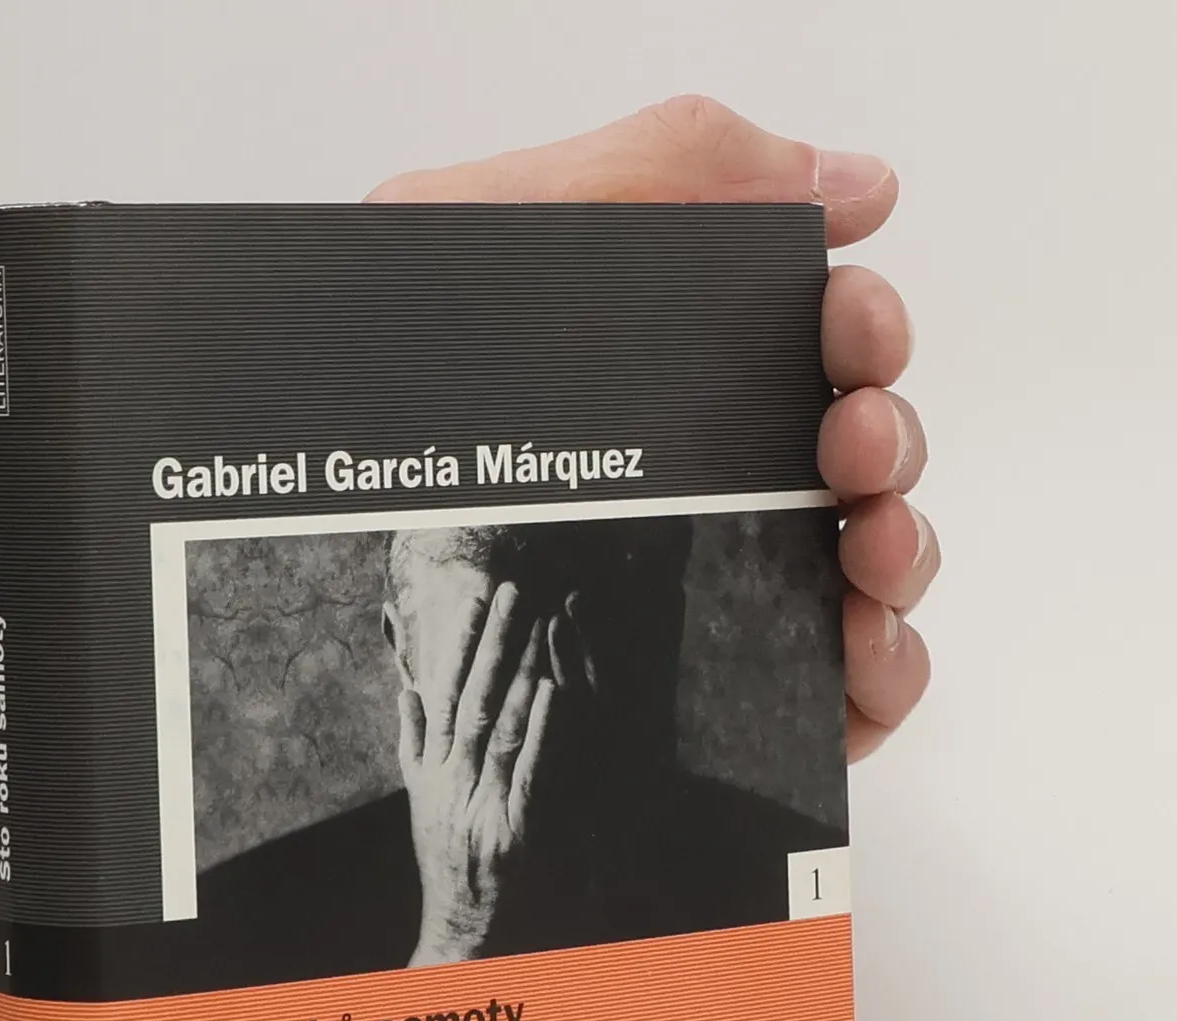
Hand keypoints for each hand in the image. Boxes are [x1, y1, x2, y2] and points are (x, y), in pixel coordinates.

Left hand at [370, 96, 935, 761]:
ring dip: (902, 558)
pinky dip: (882, 678)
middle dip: (889, 441)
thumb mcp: (483, 237)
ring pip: (867, 566)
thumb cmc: (366, 395)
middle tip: (852, 451)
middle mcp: (697, 472)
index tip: (853, 337)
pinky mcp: (702, 690)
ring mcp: (704, 583)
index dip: (865, 325)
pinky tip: (859, 663)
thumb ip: (661, 172)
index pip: (816, 336)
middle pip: (861, 451)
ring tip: (866, 563)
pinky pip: (834, 690)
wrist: (274, 553)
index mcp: (668, 367)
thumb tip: (850, 179)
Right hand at [402, 583, 555, 965]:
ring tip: (534, 624)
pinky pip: (527, 774)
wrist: (461, 938)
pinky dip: (538, 733)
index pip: (447, 694)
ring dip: (517, 673)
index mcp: (433, 772)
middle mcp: (452, 784)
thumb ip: (415, 746)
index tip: (480, 599)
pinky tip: (551, 694)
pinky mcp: (512, 833)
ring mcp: (481, 807)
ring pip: (497, 726)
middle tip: (512, 590)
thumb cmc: (450, 870)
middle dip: (493, 642)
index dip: (464, 644)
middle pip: (471, 699)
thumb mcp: (422, 803)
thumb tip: (408, 691)